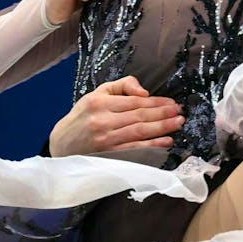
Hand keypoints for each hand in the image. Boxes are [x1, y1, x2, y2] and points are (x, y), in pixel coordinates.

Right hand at [49, 76, 184, 155]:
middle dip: (163, 114)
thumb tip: (145, 92)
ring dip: (162, 128)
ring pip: (139, 132)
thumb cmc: (83, 117)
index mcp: (100, 103)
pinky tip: (166, 142)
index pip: (134, 102)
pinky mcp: (109, 155)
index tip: (172, 103)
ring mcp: (106, 140)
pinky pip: (135, 149)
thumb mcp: (97, 94)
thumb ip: (122, 86)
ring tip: (178, 123)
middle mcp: (102, 121)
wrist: (62, 144)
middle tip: (180, 112)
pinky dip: (152, 145)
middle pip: (139, 116)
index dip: (156, 102)